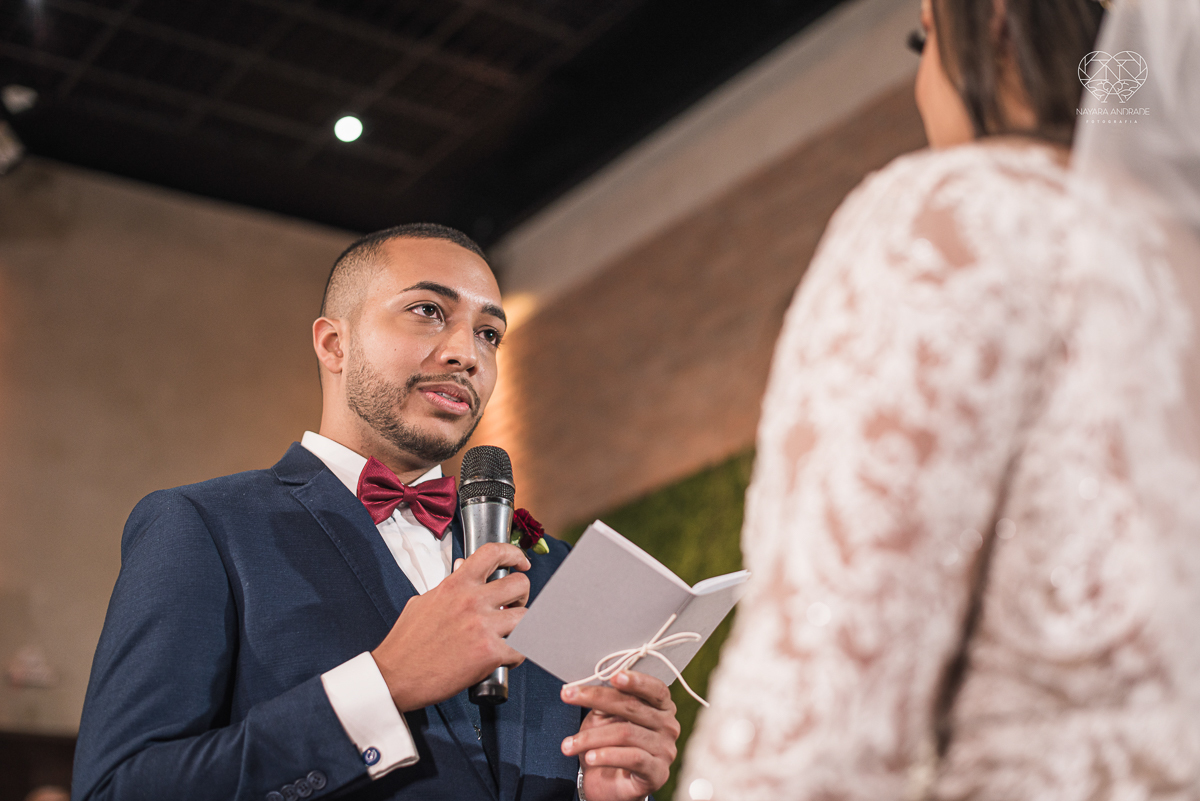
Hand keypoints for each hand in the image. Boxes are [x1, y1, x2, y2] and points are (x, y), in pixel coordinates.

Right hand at [371, 542, 530, 711]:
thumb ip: (448, 585)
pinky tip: (506, 657)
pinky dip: (518, 654)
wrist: (396, 677)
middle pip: (520, 584)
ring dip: (523, 625)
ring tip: (511, 632)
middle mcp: (472, 601)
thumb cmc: (406, 643)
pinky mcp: (489, 653)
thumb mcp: (423, 601)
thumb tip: (461, 567)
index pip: (493, 553)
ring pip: (527, 616)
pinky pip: (522, 649)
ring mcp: (482, 626)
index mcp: (455, 585)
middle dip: (522, 596)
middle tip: (515, 605)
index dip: (514, 554)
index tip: (521, 563)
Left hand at [560, 671, 680, 800]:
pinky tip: (589, 758)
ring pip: (625, 733)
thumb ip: (607, 704)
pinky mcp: (658, 772)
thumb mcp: (606, 718)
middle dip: (596, 698)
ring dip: (590, 737)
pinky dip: (606, 755)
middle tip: (567, 695)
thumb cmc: (612, 744)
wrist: (613, 784)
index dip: (636, 681)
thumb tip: (591, 692)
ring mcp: (665, 750)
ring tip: (568, 744)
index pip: (654, 689)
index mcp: (662, 707)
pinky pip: (631, 758)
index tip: (613, 676)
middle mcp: (668, 726)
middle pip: (633, 707)